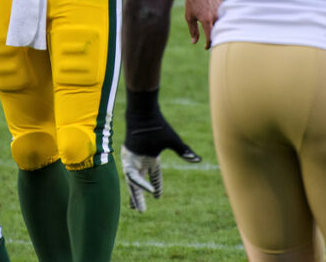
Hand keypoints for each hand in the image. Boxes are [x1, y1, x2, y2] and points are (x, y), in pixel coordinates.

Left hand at [123, 90, 200, 211]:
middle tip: (140, 210)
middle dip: (139, 196)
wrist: (145, 115)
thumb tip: (198, 160)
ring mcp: (133, 159)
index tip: (158, 197)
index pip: (154, 175)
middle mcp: (141, 160)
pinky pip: (132, 175)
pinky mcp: (127, 158)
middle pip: (139, 182)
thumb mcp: (173, 142)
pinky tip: (146, 190)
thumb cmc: (159, 126)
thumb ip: (184, 152)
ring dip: (134, 195)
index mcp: (152, 157)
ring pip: (132, 182)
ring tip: (136, 209)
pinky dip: (138, 183)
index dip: (157, 186)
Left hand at [184, 0, 220, 48]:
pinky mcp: (224, 7)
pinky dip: (221, 21)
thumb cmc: (192, 0)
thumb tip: (194, 42)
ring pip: (222, 25)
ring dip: (218, 30)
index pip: (210, 37)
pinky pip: (224, 17)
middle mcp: (216, 16)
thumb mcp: (189, 16)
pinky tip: (217, 21)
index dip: (208, 44)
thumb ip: (193, 30)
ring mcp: (221, 11)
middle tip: (210, 42)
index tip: (206, 47)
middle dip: (215, 38)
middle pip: (218, 33)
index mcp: (206, 20)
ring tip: (214, 32)